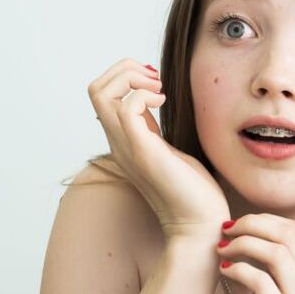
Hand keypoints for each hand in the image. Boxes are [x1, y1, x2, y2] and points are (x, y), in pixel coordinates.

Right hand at [86, 60, 228, 238]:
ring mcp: (126, 146)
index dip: (125, 76)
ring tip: (159, 90)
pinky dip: (144, 94)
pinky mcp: (143, 151)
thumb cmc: (192, 190)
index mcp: (124, 139)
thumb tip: (155, 101)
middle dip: (124, 69)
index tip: (156, 82)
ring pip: (100, 92)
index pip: (102, 95)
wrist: (199, 225)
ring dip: (131, 77)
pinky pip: (126, 108)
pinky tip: (164, 102)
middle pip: (95, 88)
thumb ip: (155, 128)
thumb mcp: (168, 149)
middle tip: (155, 80)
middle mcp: (118, 141)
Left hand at [218, 215, 294, 293]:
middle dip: (251, 226)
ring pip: (277, 254)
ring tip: (221, 250)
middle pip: (288, 236)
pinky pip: (261, 281)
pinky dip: (238, 269)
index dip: (264, 220)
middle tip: (225, 231)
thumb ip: (272, 269)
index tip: (236, 225)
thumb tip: (248, 233)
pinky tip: (223, 271)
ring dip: (243, 245)